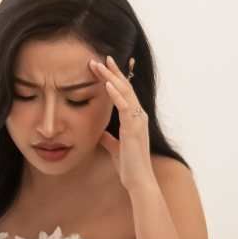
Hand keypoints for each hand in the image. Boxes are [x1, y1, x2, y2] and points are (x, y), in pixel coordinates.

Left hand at [91, 55, 155, 192]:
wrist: (138, 180)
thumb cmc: (128, 165)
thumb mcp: (114, 148)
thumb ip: (108, 138)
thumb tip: (100, 133)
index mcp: (134, 119)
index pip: (123, 93)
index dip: (114, 79)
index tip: (102, 67)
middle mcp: (138, 116)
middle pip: (125, 88)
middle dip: (112, 72)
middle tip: (100, 58)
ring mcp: (137, 121)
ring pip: (125, 93)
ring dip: (111, 78)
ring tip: (99, 65)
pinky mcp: (134, 129)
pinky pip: (125, 107)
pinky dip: (116, 95)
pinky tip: (107, 85)